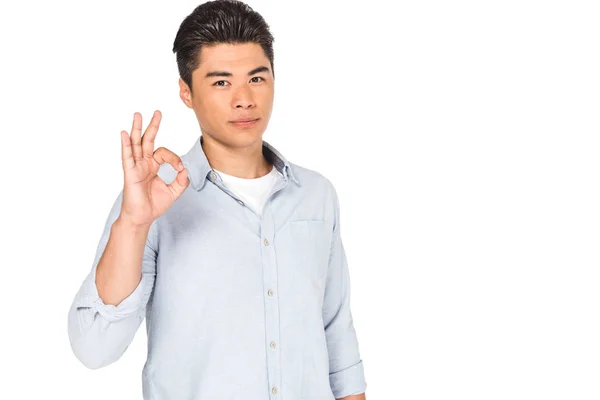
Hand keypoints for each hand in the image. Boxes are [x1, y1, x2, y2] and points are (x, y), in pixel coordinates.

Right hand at [118, 110, 189, 226]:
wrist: (143, 217)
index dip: (174, 158)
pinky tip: (124, 133)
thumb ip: (182, 181)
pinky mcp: (129, 172)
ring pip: (136, 144)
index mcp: (153, 166)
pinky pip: (127, 156)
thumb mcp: (174, 191)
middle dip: (153, 126)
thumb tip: (185, 170)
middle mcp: (143, 163)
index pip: (164, 153)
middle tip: (158, 112)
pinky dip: (126, 144)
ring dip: (137, 129)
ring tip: (138, 115)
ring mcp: (135, 166)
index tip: (180, 169)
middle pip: (147, 140)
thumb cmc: (154, 205)